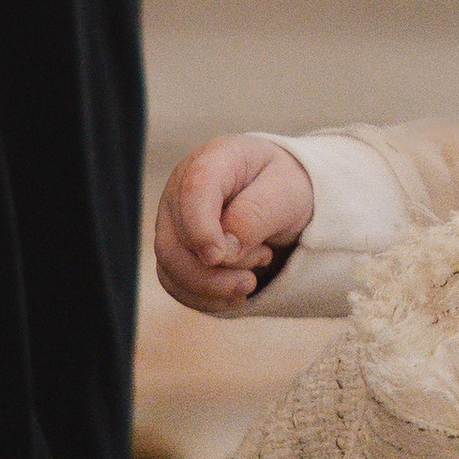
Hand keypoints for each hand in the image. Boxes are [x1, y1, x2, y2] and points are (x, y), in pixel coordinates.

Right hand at [154, 136, 316, 311]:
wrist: (285, 199)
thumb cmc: (285, 188)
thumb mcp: (288, 192)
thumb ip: (256, 214)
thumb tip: (224, 250)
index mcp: (214, 160)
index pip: (194, 191)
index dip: (201, 228)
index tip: (218, 256)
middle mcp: (182, 189)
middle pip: (174, 241)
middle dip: (213, 271)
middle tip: (256, 271)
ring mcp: (175, 221)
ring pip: (170, 267)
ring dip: (211, 287)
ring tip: (251, 281)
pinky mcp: (178, 250)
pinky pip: (177, 283)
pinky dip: (206, 299)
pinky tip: (236, 297)